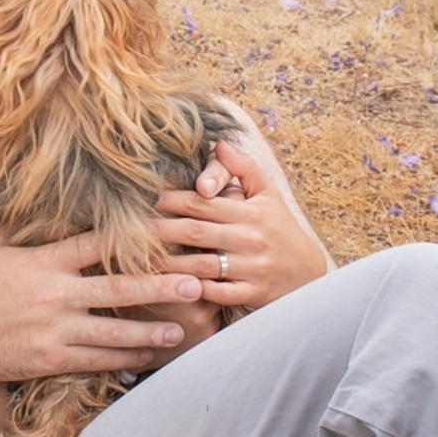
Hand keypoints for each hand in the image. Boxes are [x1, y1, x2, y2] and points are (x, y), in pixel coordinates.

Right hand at [0, 232, 203, 383]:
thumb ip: (21, 224)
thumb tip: (36, 194)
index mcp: (45, 261)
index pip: (97, 244)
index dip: (133, 238)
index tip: (164, 233)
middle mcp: (55, 294)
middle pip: (119, 289)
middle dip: (161, 286)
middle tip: (194, 282)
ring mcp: (55, 329)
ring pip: (115, 332)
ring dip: (152, 331)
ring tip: (183, 329)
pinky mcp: (51, 359)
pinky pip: (98, 360)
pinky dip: (125, 360)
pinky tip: (147, 357)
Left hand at [154, 141, 329, 310]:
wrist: (310, 275)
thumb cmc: (280, 229)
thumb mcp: (269, 195)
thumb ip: (244, 167)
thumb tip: (220, 142)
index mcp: (250, 211)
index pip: (202, 203)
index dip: (170, 201)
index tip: (142, 200)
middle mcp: (250, 238)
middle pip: (195, 232)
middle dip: (160, 229)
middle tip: (127, 228)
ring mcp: (251, 268)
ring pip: (201, 264)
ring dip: (168, 262)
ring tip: (138, 258)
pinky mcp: (252, 294)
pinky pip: (215, 293)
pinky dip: (190, 290)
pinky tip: (165, 286)